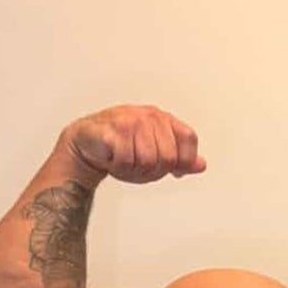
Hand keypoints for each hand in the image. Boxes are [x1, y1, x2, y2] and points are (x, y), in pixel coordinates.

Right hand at [61, 104, 205, 183]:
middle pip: (169, 157)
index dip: (184, 160)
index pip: (189, 139)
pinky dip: (119, 167)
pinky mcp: (112, 130)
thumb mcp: (155, 153)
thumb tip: (201, 164)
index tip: (173, 169)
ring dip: (134, 170)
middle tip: (138, 165)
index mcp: (162, 118)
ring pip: (148, 162)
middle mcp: (148, 116)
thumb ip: (179, 158)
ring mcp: (130, 121)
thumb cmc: (120, 147)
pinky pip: (127, 161)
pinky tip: (112, 158)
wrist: (86, 145)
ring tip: (124, 161)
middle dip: (154, 171)